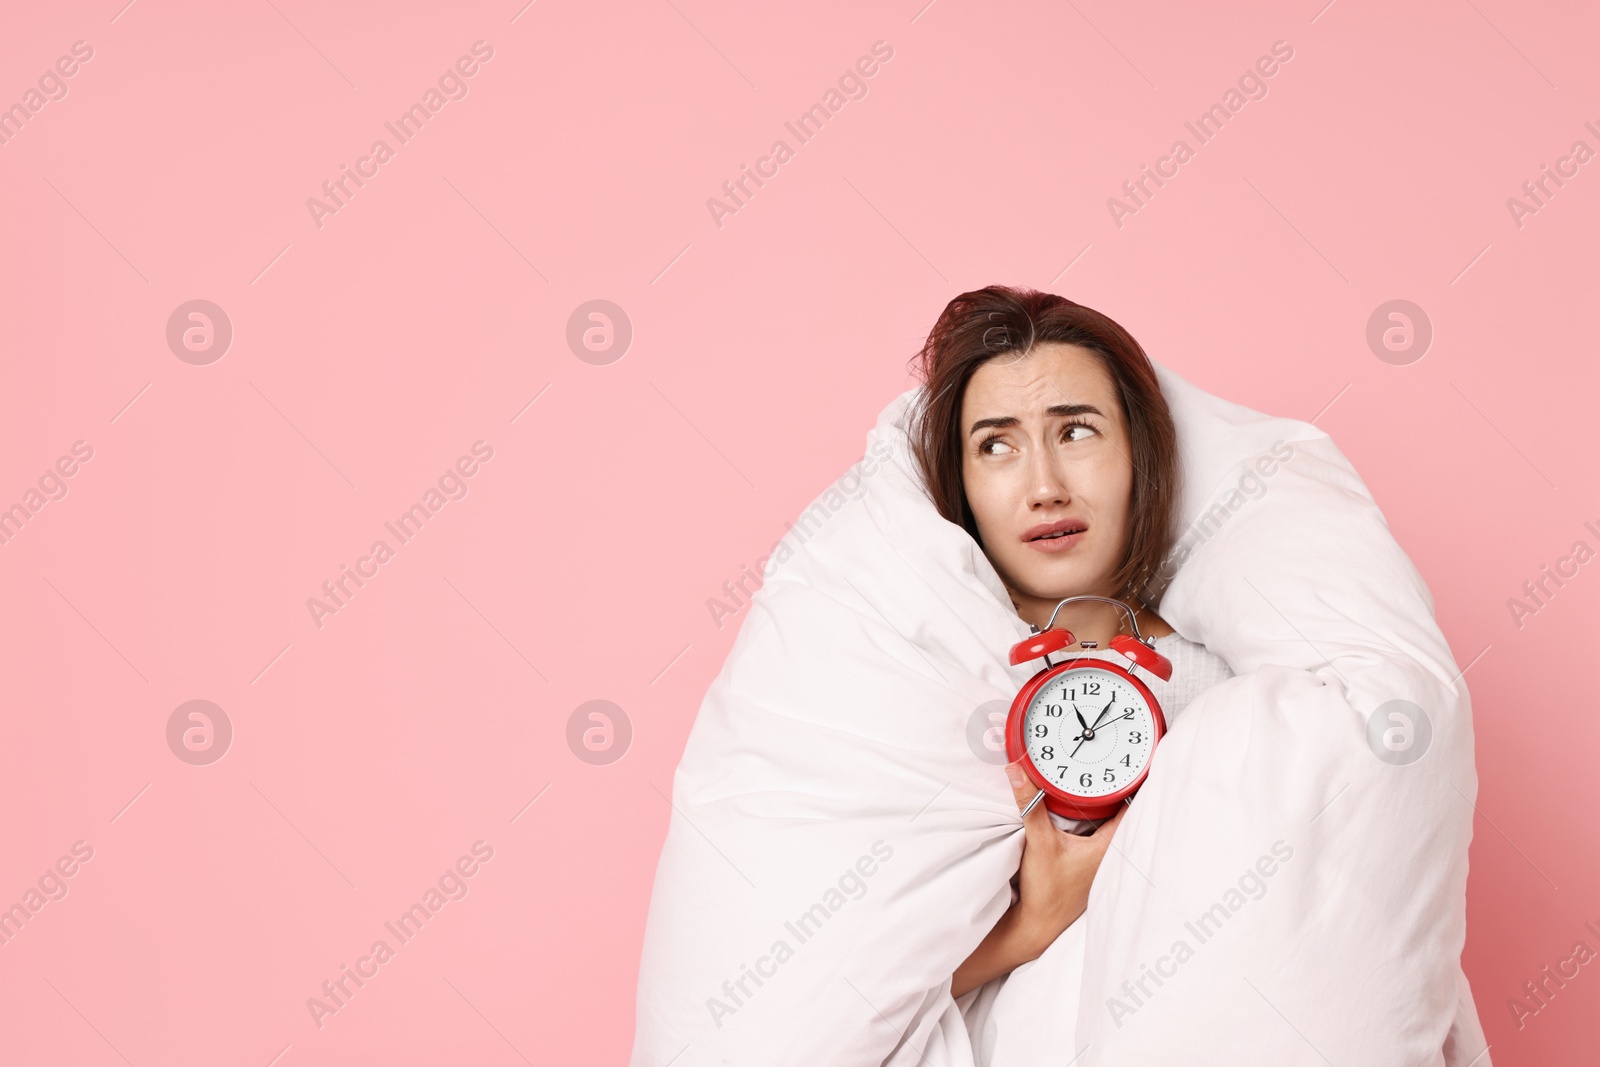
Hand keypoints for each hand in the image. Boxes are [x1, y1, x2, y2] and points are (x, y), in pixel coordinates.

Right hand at [950, 761, 1126, 998]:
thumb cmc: (1047, 891)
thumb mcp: (1039, 842)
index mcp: (1110, 845)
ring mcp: (1099, 858)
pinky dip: (1089, 815)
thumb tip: (1017, 771)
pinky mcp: (1086, 861)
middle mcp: (1110, 851)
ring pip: (1106, 820)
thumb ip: (1029, 805)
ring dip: (1100, 800)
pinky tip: (1076, 804)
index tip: (1133, 757)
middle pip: (1120, 808)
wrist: (1037, 923)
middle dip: (1115, 785)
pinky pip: (1093, 829)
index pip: (1132, 805)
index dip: (1133, 781)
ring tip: (1096, 771)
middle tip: (1111, 755)